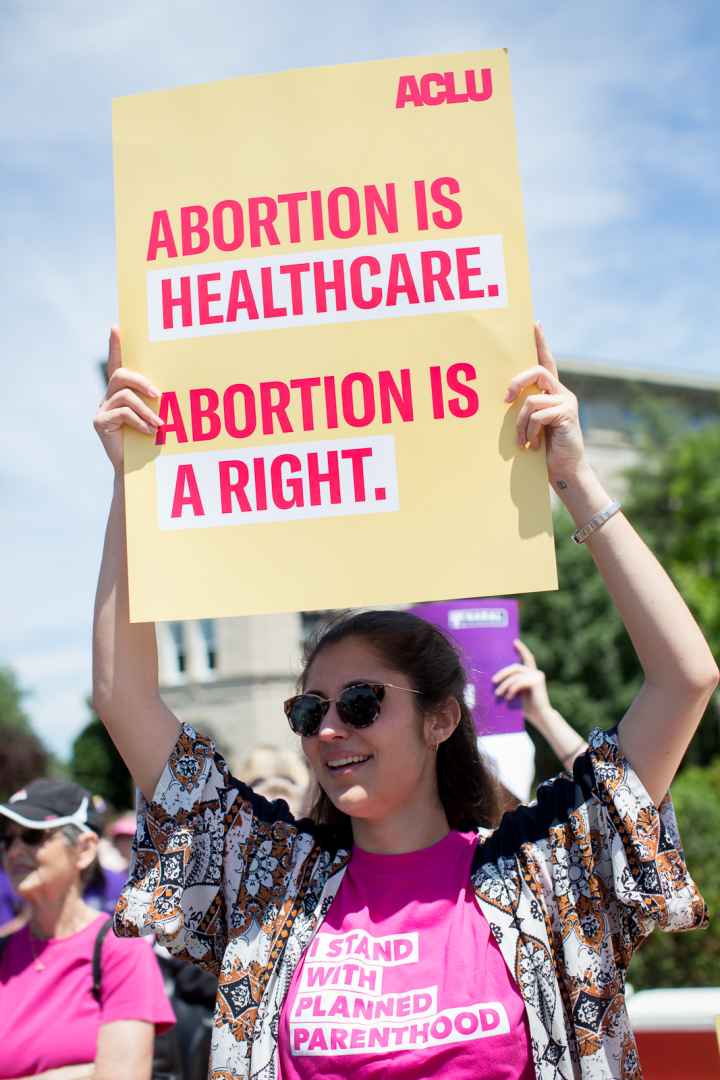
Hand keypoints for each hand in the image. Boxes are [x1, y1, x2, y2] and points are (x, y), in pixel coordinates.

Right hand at [93, 327, 161, 471]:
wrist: (137, 470)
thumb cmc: (151, 441)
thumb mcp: (156, 416)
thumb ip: (157, 401)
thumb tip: (172, 389)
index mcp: (122, 391)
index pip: (118, 363)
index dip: (115, 346)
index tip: (116, 327)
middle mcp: (109, 397)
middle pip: (120, 375)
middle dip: (141, 381)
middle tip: (159, 395)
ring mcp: (102, 409)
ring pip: (123, 395)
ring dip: (146, 409)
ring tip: (160, 423)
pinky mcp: (100, 422)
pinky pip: (121, 413)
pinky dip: (139, 421)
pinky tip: (149, 431)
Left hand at [491, 639, 552, 729]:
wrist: (540, 717)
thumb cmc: (527, 707)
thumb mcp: (517, 693)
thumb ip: (511, 684)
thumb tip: (494, 680)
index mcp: (531, 673)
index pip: (527, 657)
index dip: (522, 649)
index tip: (514, 641)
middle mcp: (536, 672)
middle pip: (515, 667)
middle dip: (502, 673)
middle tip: (493, 681)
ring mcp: (537, 676)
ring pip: (515, 676)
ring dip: (504, 685)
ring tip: (498, 694)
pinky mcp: (537, 681)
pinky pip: (519, 682)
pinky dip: (511, 689)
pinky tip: (508, 697)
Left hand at [505, 323, 585, 482]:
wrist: (565, 470)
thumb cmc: (545, 451)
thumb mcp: (532, 425)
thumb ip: (525, 409)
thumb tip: (505, 399)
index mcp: (553, 393)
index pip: (547, 362)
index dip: (541, 342)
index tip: (533, 323)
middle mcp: (562, 393)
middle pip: (537, 372)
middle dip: (516, 382)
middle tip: (504, 398)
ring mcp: (566, 402)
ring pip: (531, 400)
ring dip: (520, 424)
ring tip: (523, 441)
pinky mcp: (567, 414)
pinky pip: (537, 415)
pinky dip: (530, 432)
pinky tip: (534, 446)